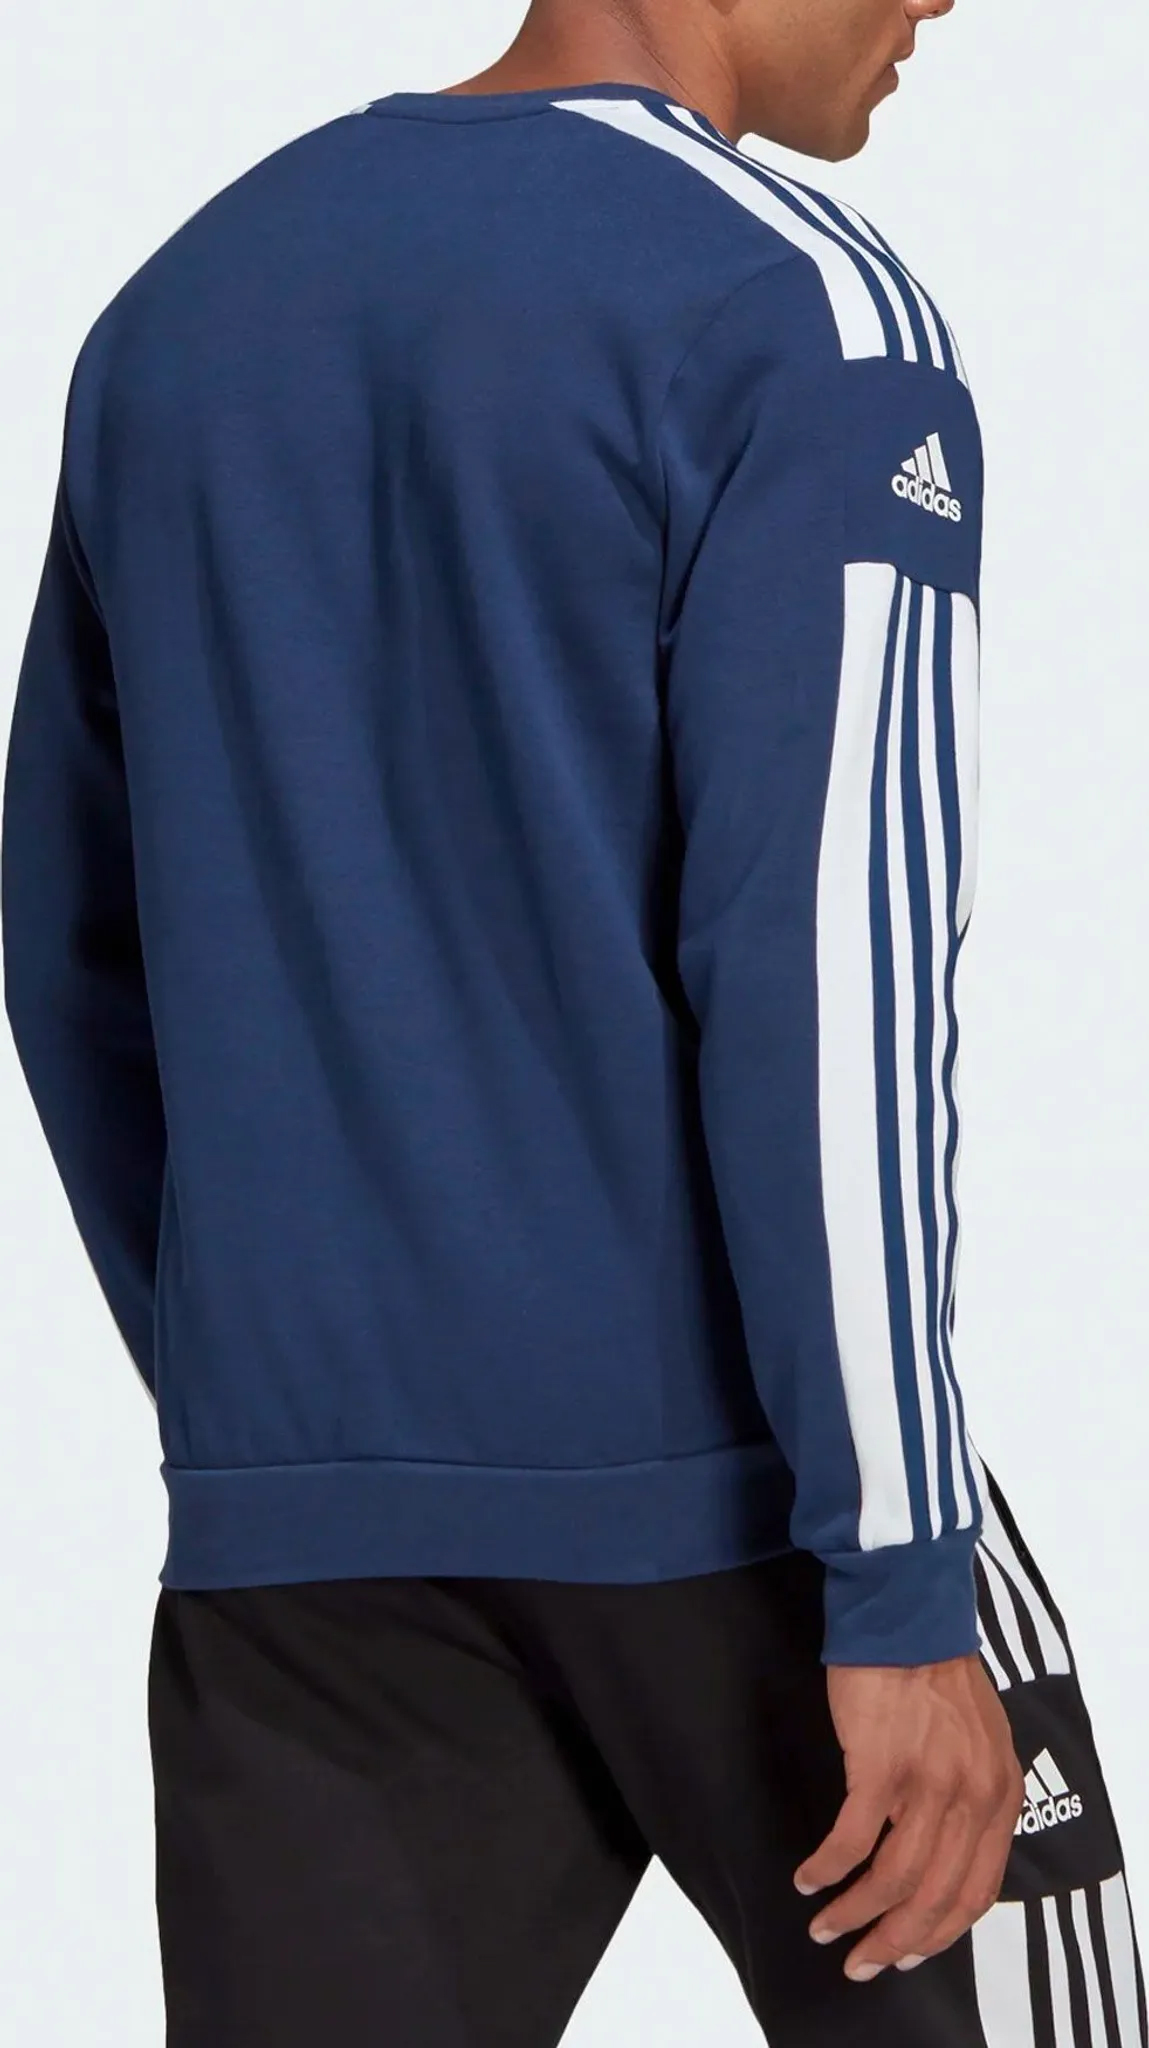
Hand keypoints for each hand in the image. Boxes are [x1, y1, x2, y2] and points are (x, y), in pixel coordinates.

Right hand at [794, 1654, 1024, 1981]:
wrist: (906, 1613)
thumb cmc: (934, 1669)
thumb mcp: (979, 1740)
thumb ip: (973, 1794)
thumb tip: (942, 1849)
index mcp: (1000, 1794)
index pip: (976, 1892)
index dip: (938, 1932)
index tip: (907, 1953)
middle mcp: (972, 1797)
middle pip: (933, 1897)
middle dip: (892, 1942)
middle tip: (859, 1962)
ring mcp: (928, 1784)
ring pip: (893, 1879)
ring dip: (854, 1913)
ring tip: (825, 1925)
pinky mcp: (880, 1766)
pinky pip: (852, 1840)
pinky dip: (828, 1868)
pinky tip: (809, 1877)